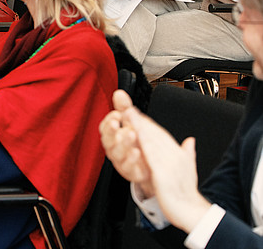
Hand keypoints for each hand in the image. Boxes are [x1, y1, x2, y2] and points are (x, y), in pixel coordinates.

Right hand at [100, 90, 153, 196]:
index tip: (117, 114)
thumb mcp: (133, 123)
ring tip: (132, 134)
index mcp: (113, 135)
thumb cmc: (139, 142)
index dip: (109, 120)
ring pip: (116, 152)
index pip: (105, 126)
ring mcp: (121, 160)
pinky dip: (131, 160)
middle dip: (111, 130)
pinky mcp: (130, 171)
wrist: (152, 165)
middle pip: (107, 139)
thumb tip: (119, 92)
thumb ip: (125, 108)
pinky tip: (137, 152)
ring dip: (123, 143)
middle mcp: (114, 147)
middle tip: (117, 123)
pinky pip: (127, 167)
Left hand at [127, 103, 211, 232]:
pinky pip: (151, 157)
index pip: (161, 134)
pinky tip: (135, 136)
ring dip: (139, 127)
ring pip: (152, 141)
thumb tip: (191, 141)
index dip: (147, 122)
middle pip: (156, 134)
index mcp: (178, 154)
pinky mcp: (163, 174)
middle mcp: (175, 156)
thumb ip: (188, 153)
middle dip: (141, 120)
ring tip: (128, 115)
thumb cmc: (186, 192)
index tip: (136, 112)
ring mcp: (170, 164)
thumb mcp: (188, 169)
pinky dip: (143, 144)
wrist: (191, 211)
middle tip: (128, 108)